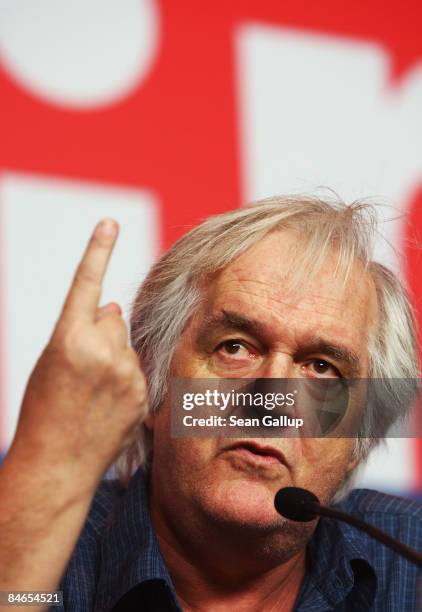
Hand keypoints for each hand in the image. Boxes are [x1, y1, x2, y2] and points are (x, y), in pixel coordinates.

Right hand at [8, 219, 147, 499]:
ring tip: (93, 392)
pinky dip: (126, 378)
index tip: (110, 223)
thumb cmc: (43, 411)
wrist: (56, 464)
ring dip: (114, 356)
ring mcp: (126, 373)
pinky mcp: (142, 392)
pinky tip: (108, 404)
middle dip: (99, 333)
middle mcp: (102, 351)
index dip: (98, 250)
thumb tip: (111, 307)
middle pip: (111, 319)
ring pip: (125, 344)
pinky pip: (137, 368)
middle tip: (81, 370)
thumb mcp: (50, 362)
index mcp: (68, 339)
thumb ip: (81, 330)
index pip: (86, 284)